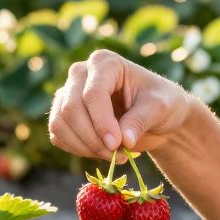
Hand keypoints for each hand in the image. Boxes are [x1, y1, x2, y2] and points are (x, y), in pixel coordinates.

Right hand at [48, 49, 195, 159]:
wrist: (157, 117)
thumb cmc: (161, 103)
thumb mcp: (159, 109)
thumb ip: (140, 121)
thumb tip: (123, 141)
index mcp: (105, 63)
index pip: (92, 93)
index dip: (101, 122)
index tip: (117, 145)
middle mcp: (81, 73)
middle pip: (70, 108)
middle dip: (92, 138)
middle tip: (117, 155)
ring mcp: (68, 93)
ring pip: (59, 122)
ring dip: (84, 147)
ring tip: (113, 156)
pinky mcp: (64, 115)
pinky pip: (58, 135)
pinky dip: (77, 149)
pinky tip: (101, 153)